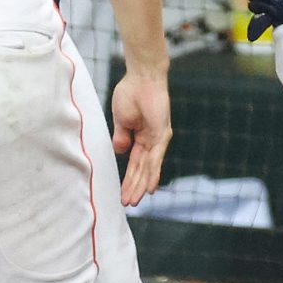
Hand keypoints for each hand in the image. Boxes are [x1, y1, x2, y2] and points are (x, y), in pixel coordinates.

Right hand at [110, 67, 172, 206]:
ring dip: (140, 185)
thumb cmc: (131, 93)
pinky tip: (149, 187)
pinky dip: (153, 173)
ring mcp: (158, 138)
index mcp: (140, 137)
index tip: (121, 194)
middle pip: (141, 169)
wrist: (141, 78)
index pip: (134, 163)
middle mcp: (151, 141)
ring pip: (148, 167)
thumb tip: (120, 152)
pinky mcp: (162, 134)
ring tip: (133, 201)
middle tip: (127, 204)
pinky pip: (156, 157)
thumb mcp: (121, 120)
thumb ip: (121, 137)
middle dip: (133, 187)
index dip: (128, 179)